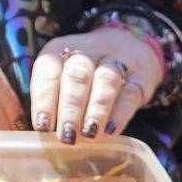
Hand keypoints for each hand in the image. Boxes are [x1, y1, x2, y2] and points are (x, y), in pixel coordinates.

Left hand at [31, 28, 163, 143]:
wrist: (128, 46)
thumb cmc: (83, 71)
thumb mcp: (62, 74)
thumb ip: (53, 98)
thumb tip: (46, 131)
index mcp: (59, 49)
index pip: (48, 70)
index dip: (44, 99)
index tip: (42, 126)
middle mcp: (86, 52)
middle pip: (77, 76)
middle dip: (70, 108)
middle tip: (67, 135)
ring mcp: (115, 62)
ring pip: (105, 81)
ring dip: (96, 110)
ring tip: (89, 134)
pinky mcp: (138, 79)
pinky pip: (130, 94)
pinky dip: (120, 114)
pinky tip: (111, 131)